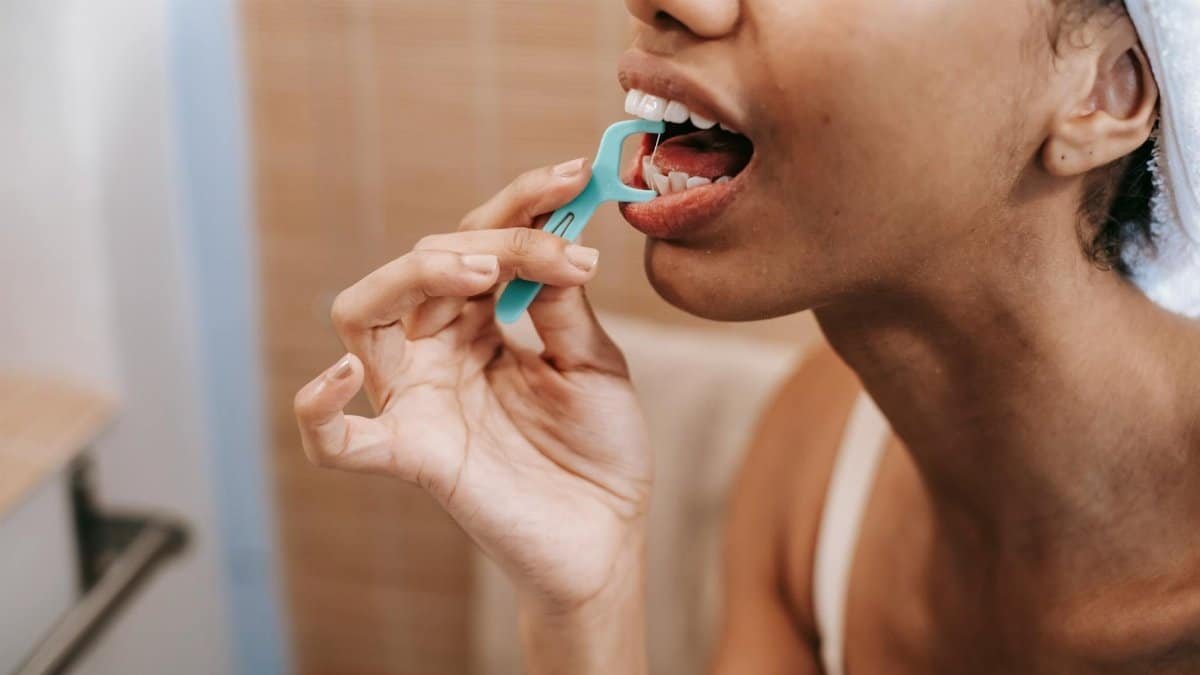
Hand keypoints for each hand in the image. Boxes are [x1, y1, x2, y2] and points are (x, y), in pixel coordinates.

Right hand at [293, 159, 652, 608]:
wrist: (608, 536)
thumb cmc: (599, 450)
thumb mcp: (594, 362)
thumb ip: (559, 304)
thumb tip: (545, 240)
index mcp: (482, 322)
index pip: (480, 241)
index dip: (522, 203)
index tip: (574, 175)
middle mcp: (439, 350)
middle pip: (424, 262)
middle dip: (494, 238)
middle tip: (563, 253)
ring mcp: (418, 399)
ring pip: (364, 313)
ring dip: (416, 275)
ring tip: (484, 273)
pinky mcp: (413, 454)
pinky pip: (336, 438)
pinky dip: (320, 408)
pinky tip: (342, 376)